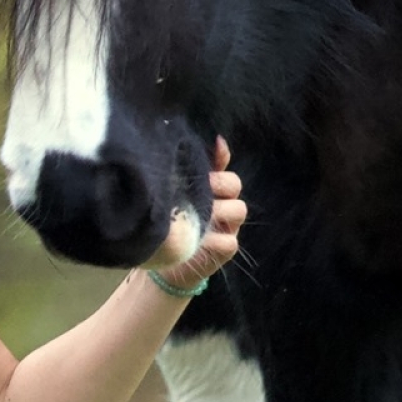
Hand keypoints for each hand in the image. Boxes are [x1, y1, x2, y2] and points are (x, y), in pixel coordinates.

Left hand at [155, 137, 244, 287]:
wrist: (163, 260)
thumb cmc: (171, 223)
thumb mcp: (175, 195)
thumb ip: (189, 171)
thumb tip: (213, 141)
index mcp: (213, 190)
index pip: (225, 169)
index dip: (219, 163)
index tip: (206, 163)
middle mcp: (225, 205)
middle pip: (235, 185)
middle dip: (218, 184)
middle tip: (198, 188)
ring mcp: (229, 227)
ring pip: (238, 209)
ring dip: (217, 210)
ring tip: (195, 214)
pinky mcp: (227, 249)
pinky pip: (229, 240)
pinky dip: (213, 240)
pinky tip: (195, 239)